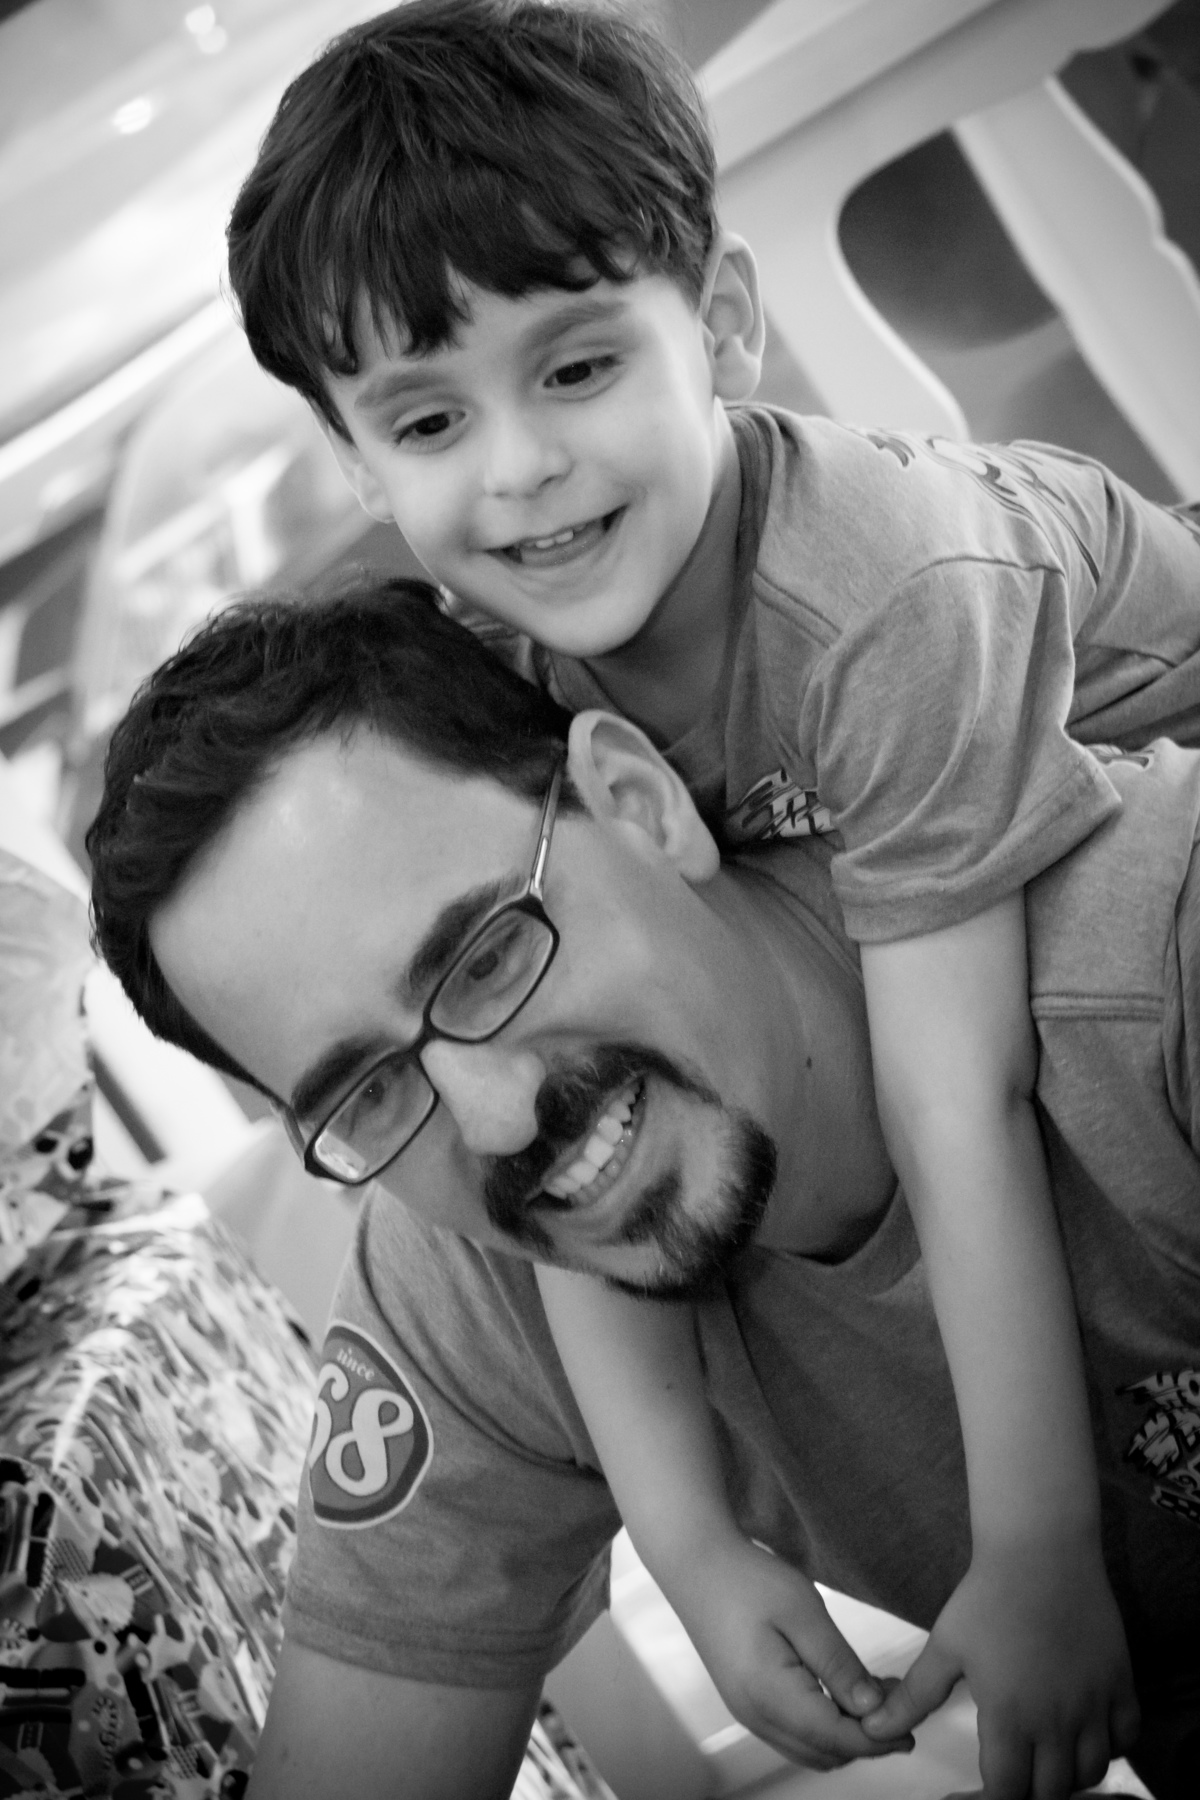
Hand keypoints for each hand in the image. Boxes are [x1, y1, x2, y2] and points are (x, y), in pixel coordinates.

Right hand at [674, 1538, 915, 1769]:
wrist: (694, 1562)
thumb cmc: (748, 1579)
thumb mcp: (803, 1612)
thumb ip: (839, 1665)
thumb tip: (874, 1710)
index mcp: (770, 1696)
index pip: (837, 1739)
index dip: (878, 1739)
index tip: (911, 1725)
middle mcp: (755, 1716)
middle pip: (826, 1753)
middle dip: (867, 1739)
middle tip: (899, 1704)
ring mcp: (747, 1712)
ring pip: (810, 1749)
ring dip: (846, 1734)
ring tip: (877, 1696)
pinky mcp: (746, 1701)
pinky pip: (793, 1733)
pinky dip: (823, 1724)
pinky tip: (841, 1691)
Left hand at [861, 1539, 1139, 1799]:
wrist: (1040, 1548)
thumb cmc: (987, 1595)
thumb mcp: (945, 1647)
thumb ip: (914, 1697)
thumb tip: (872, 1725)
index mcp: (1012, 1717)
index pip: (1006, 1795)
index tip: (967, 1795)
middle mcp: (1059, 1721)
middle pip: (1051, 1793)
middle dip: (1026, 1794)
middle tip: (1007, 1775)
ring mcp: (1095, 1704)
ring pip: (1091, 1773)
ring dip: (1067, 1776)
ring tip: (1041, 1757)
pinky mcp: (1120, 1683)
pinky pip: (1125, 1738)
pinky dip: (1107, 1747)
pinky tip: (1083, 1732)